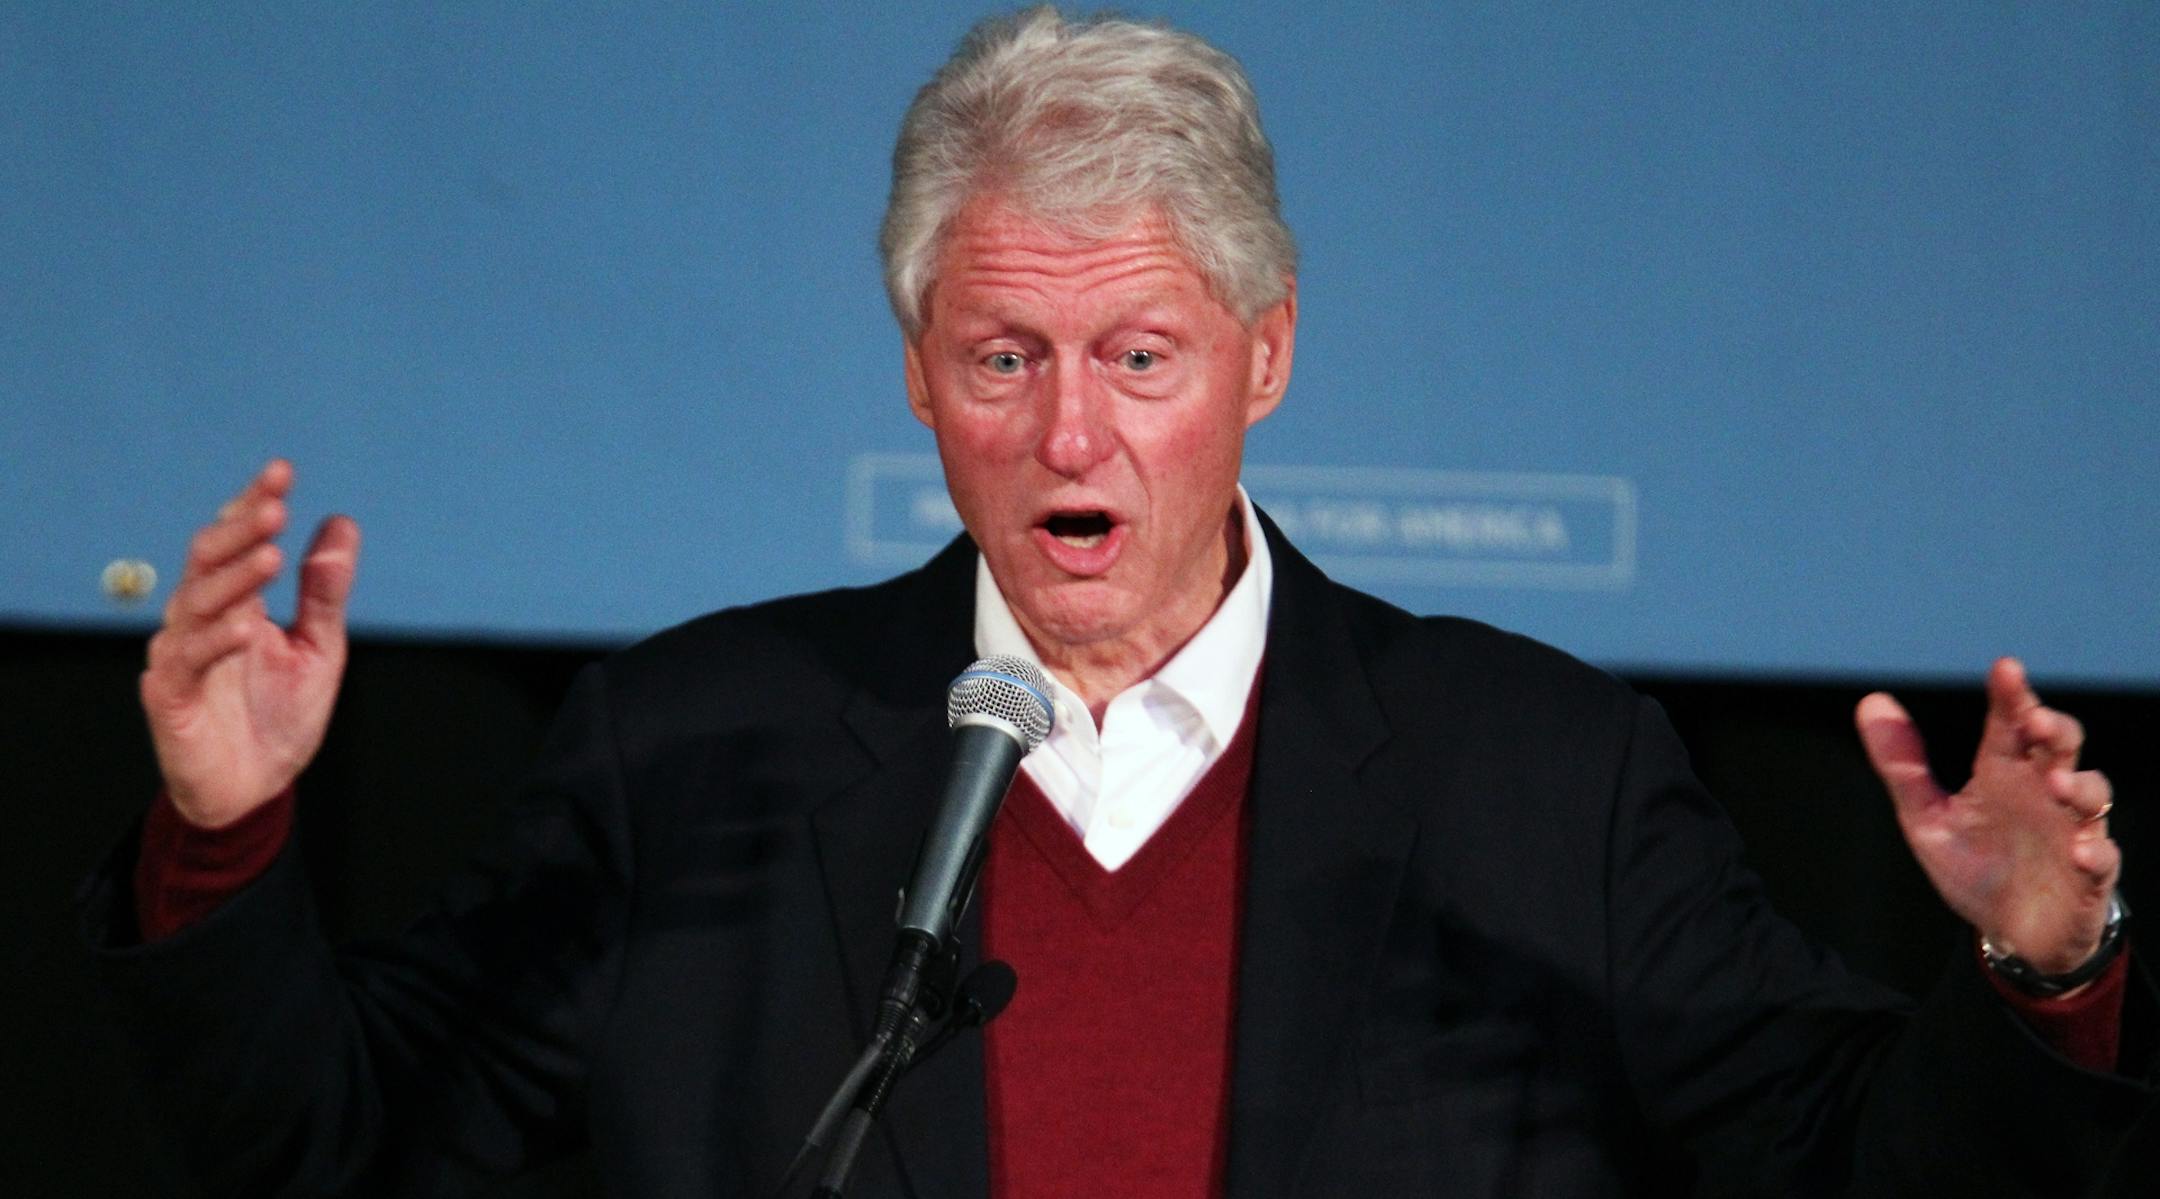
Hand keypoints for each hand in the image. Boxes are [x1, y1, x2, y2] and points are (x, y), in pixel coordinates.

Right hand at [140, 460, 360, 828]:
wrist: (255, 790)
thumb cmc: (281, 716)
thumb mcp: (319, 648)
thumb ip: (326, 591)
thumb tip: (342, 524)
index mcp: (235, 602)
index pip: (238, 541)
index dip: (254, 504)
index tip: (283, 471)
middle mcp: (201, 620)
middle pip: (209, 560)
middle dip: (241, 529)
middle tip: (277, 507)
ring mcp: (181, 656)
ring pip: (196, 602)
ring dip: (235, 577)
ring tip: (272, 555)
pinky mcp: (171, 697)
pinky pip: (186, 662)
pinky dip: (214, 641)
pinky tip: (246, 626)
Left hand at [1856, 658, 2118, 976]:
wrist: (2010, 933)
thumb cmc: (1975, 864)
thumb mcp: (1926, 817)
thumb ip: (1901, 765)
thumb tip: (1870, 702)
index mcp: (2004, 773)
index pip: (2010, 724)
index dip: (2011, 696)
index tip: (2005, 669)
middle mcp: (2043, 792)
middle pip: (2061, 747)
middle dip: (2054, 729)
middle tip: (2035, 721)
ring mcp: (2072, 830)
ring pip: (2092, 795)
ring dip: (2079, 786)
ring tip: (2055, 783)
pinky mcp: (2089, 875)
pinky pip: (2102, 859)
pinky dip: (2095, 852)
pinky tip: (2081, 850)